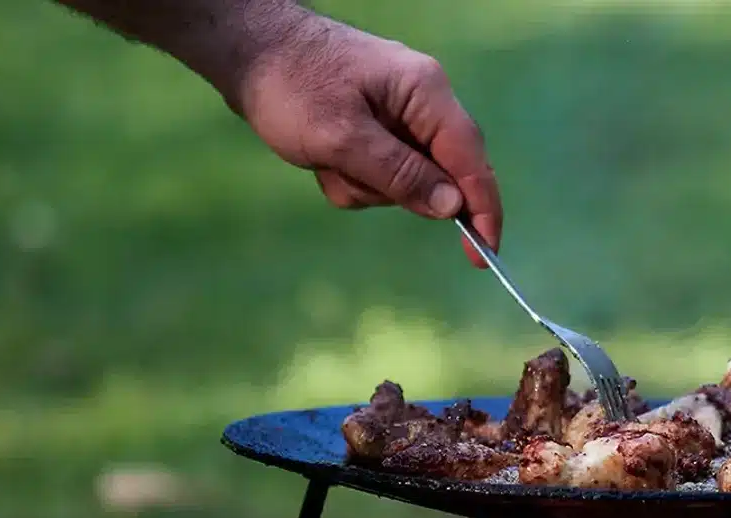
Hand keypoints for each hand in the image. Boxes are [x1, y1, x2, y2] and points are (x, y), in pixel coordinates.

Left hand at [233, 13, 501, 265]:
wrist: (245, 49)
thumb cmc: (290, 83)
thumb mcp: (342, 137)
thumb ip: (400, 174)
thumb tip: (453, 207)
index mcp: (426, 92)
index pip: (471, 159)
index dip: (483, 209)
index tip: (485, 255)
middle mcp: (421, 102)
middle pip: (437, 173)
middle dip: (393, 189)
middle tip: (342, 171)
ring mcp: (398, 114)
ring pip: (403, 180)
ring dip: (362, 184)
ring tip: (322, 158)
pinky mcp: (376, 127)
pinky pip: (379, 172)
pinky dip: (350, 176)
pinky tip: (319, 158)